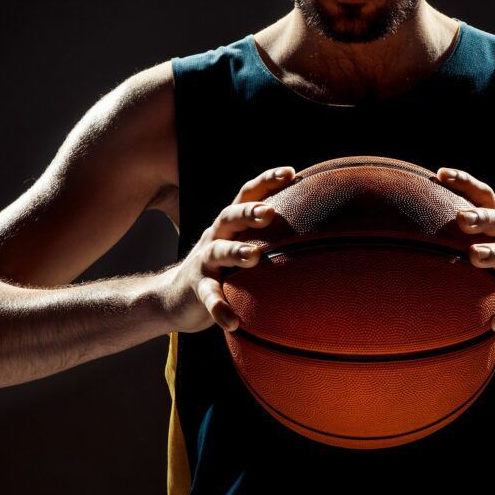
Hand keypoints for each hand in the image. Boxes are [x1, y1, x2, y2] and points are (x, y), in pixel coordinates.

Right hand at [161, 165, 295, 332]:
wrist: (174, 297)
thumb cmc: (223, 268)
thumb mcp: (241, 247)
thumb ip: (268, 237)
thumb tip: (320, 231)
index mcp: (231, 224)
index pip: (248, 194)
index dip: (266, 181)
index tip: (289, 173)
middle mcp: (216, 236)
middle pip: (230, 216)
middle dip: (249, 212)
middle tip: (269, 212)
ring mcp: (205, 263)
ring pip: (218, 251)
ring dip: (235, 252)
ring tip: (253, 257)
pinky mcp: (197, 289)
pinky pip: (209, 297)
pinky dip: (220, 308)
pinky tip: (233, 322)